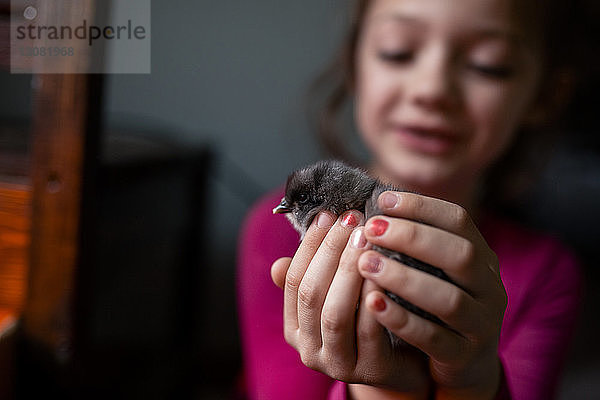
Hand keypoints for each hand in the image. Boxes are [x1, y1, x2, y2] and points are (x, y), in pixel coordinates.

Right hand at [271, 211, 430, 397]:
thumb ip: (314, 277)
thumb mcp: (337, 296)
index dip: (309, 245)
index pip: (293, 280)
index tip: (328, 215)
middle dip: (330, 252)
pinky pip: (370, 330)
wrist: (405, 360)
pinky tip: (384, 270)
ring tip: (366, 238)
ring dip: (349, 271)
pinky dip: (374, 298)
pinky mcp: (371, 370)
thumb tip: (279, 262)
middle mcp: (309, 349)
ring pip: (335, 313)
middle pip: (311, 294)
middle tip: (351, 220)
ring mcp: (338, 364)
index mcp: (295, 327)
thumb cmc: (367, 318)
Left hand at [358, 192, 507, 399]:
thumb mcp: (435, 270)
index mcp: (482, 258)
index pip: (458, 221)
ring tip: (365, 263)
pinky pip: (434, 338)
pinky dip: (402, 320)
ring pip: (449, 299)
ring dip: (404, 278)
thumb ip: (416, 242)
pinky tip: (373, 303)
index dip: (421, 207)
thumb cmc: (437, 304)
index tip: (382, 201)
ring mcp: (481, 325)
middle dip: (413, 237)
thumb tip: (377, 204)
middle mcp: (490, 288)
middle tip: (370, 229)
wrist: (466, 363)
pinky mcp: (464, 357)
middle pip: (461, 255)